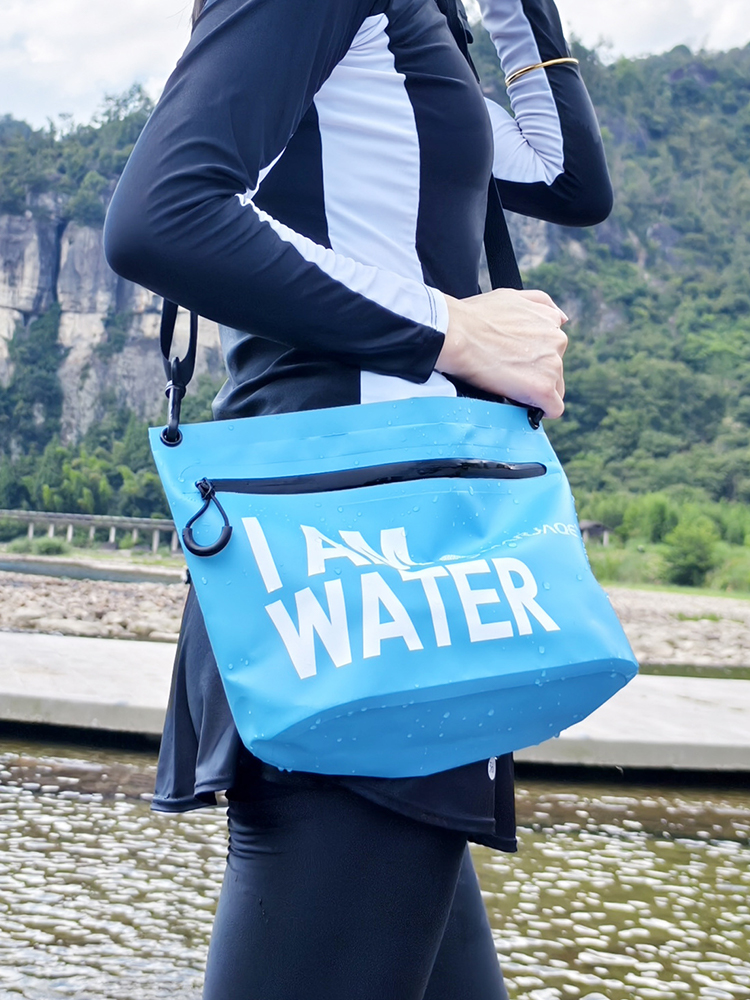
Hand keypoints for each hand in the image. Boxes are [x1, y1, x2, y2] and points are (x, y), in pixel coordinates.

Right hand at [437, 288, 567, 417]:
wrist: (456, 334)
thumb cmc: (474, 316)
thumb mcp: (511, 296)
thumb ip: (540, 303)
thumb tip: (563, 317)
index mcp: (551, 321)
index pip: (552, 349)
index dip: (532, 359)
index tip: (513, 362)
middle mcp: (557, 341)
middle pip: (554, 370)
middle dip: (534, 374)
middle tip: (505, 374)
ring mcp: (552, 365)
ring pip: (554, 389)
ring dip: (534, 392)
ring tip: (507, 387)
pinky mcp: (543, 388)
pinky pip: (553, 408)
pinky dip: (540, 410)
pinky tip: (523, 406)